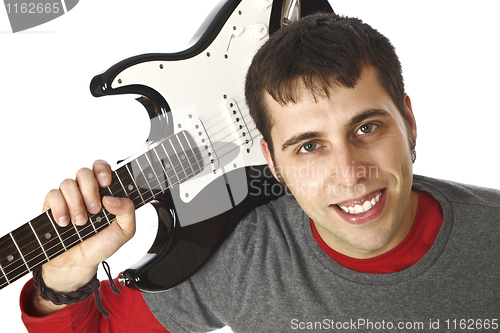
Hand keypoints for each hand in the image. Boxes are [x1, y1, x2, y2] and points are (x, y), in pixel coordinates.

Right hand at [32, 160, 135, 314]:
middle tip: (95, 210)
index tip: (105, 183)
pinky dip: (59, 209)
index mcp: (105, 193)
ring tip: (81, 223)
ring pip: (68, 183)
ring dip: (76, 204)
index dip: (102, 170)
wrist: (78, 263)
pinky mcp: (52, 205)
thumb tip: (112, 198)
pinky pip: (53, 195)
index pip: (101, 167)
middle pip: (84, 172)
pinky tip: (64, 223)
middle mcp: (86, 191)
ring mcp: (69, 197)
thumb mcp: (125, 231)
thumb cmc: (101, 244)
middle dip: (90, 190)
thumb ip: (128, 211)